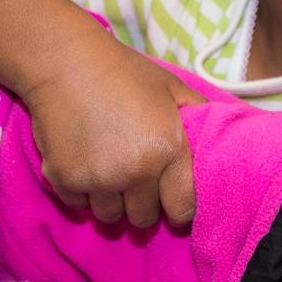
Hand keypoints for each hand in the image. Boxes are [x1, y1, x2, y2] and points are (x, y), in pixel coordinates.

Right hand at [22, 37, 205, 226]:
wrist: (67, 62)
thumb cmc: (124, 72)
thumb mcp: (171, 86)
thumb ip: (198, 112)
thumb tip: (217, 133)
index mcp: (167, 149)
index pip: (182, 208)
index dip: (179, 209)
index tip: (172, 200)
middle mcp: (135, 171)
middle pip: (144, 218)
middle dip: (144, 203)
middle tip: (137, 179)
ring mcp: (98, 179)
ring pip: (111, 216)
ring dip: (113, 200)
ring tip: (110, 169)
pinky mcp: (64, 181)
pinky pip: (79, 205)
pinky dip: (83, 192)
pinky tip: (85, 163)